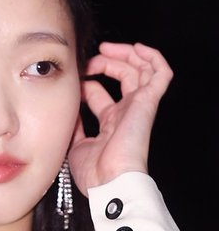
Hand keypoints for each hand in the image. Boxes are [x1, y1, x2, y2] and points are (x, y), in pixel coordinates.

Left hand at [68, 42, 172, 195]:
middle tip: (88, 61)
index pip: (100, 95)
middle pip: (122, 77)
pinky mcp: (148, 102)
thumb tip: (69, 109)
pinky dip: (152, 57)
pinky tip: (137, 48)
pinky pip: (160, 73)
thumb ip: (75, 125)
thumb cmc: (94, 173)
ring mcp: (138, 106)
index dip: (86, 83)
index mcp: (110, 124)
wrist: (109, 182)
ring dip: (124, 54)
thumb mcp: (75, 145)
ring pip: (141, 69)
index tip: (72, 80)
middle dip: (104, 63)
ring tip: (106, 49)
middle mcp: (126, 113)